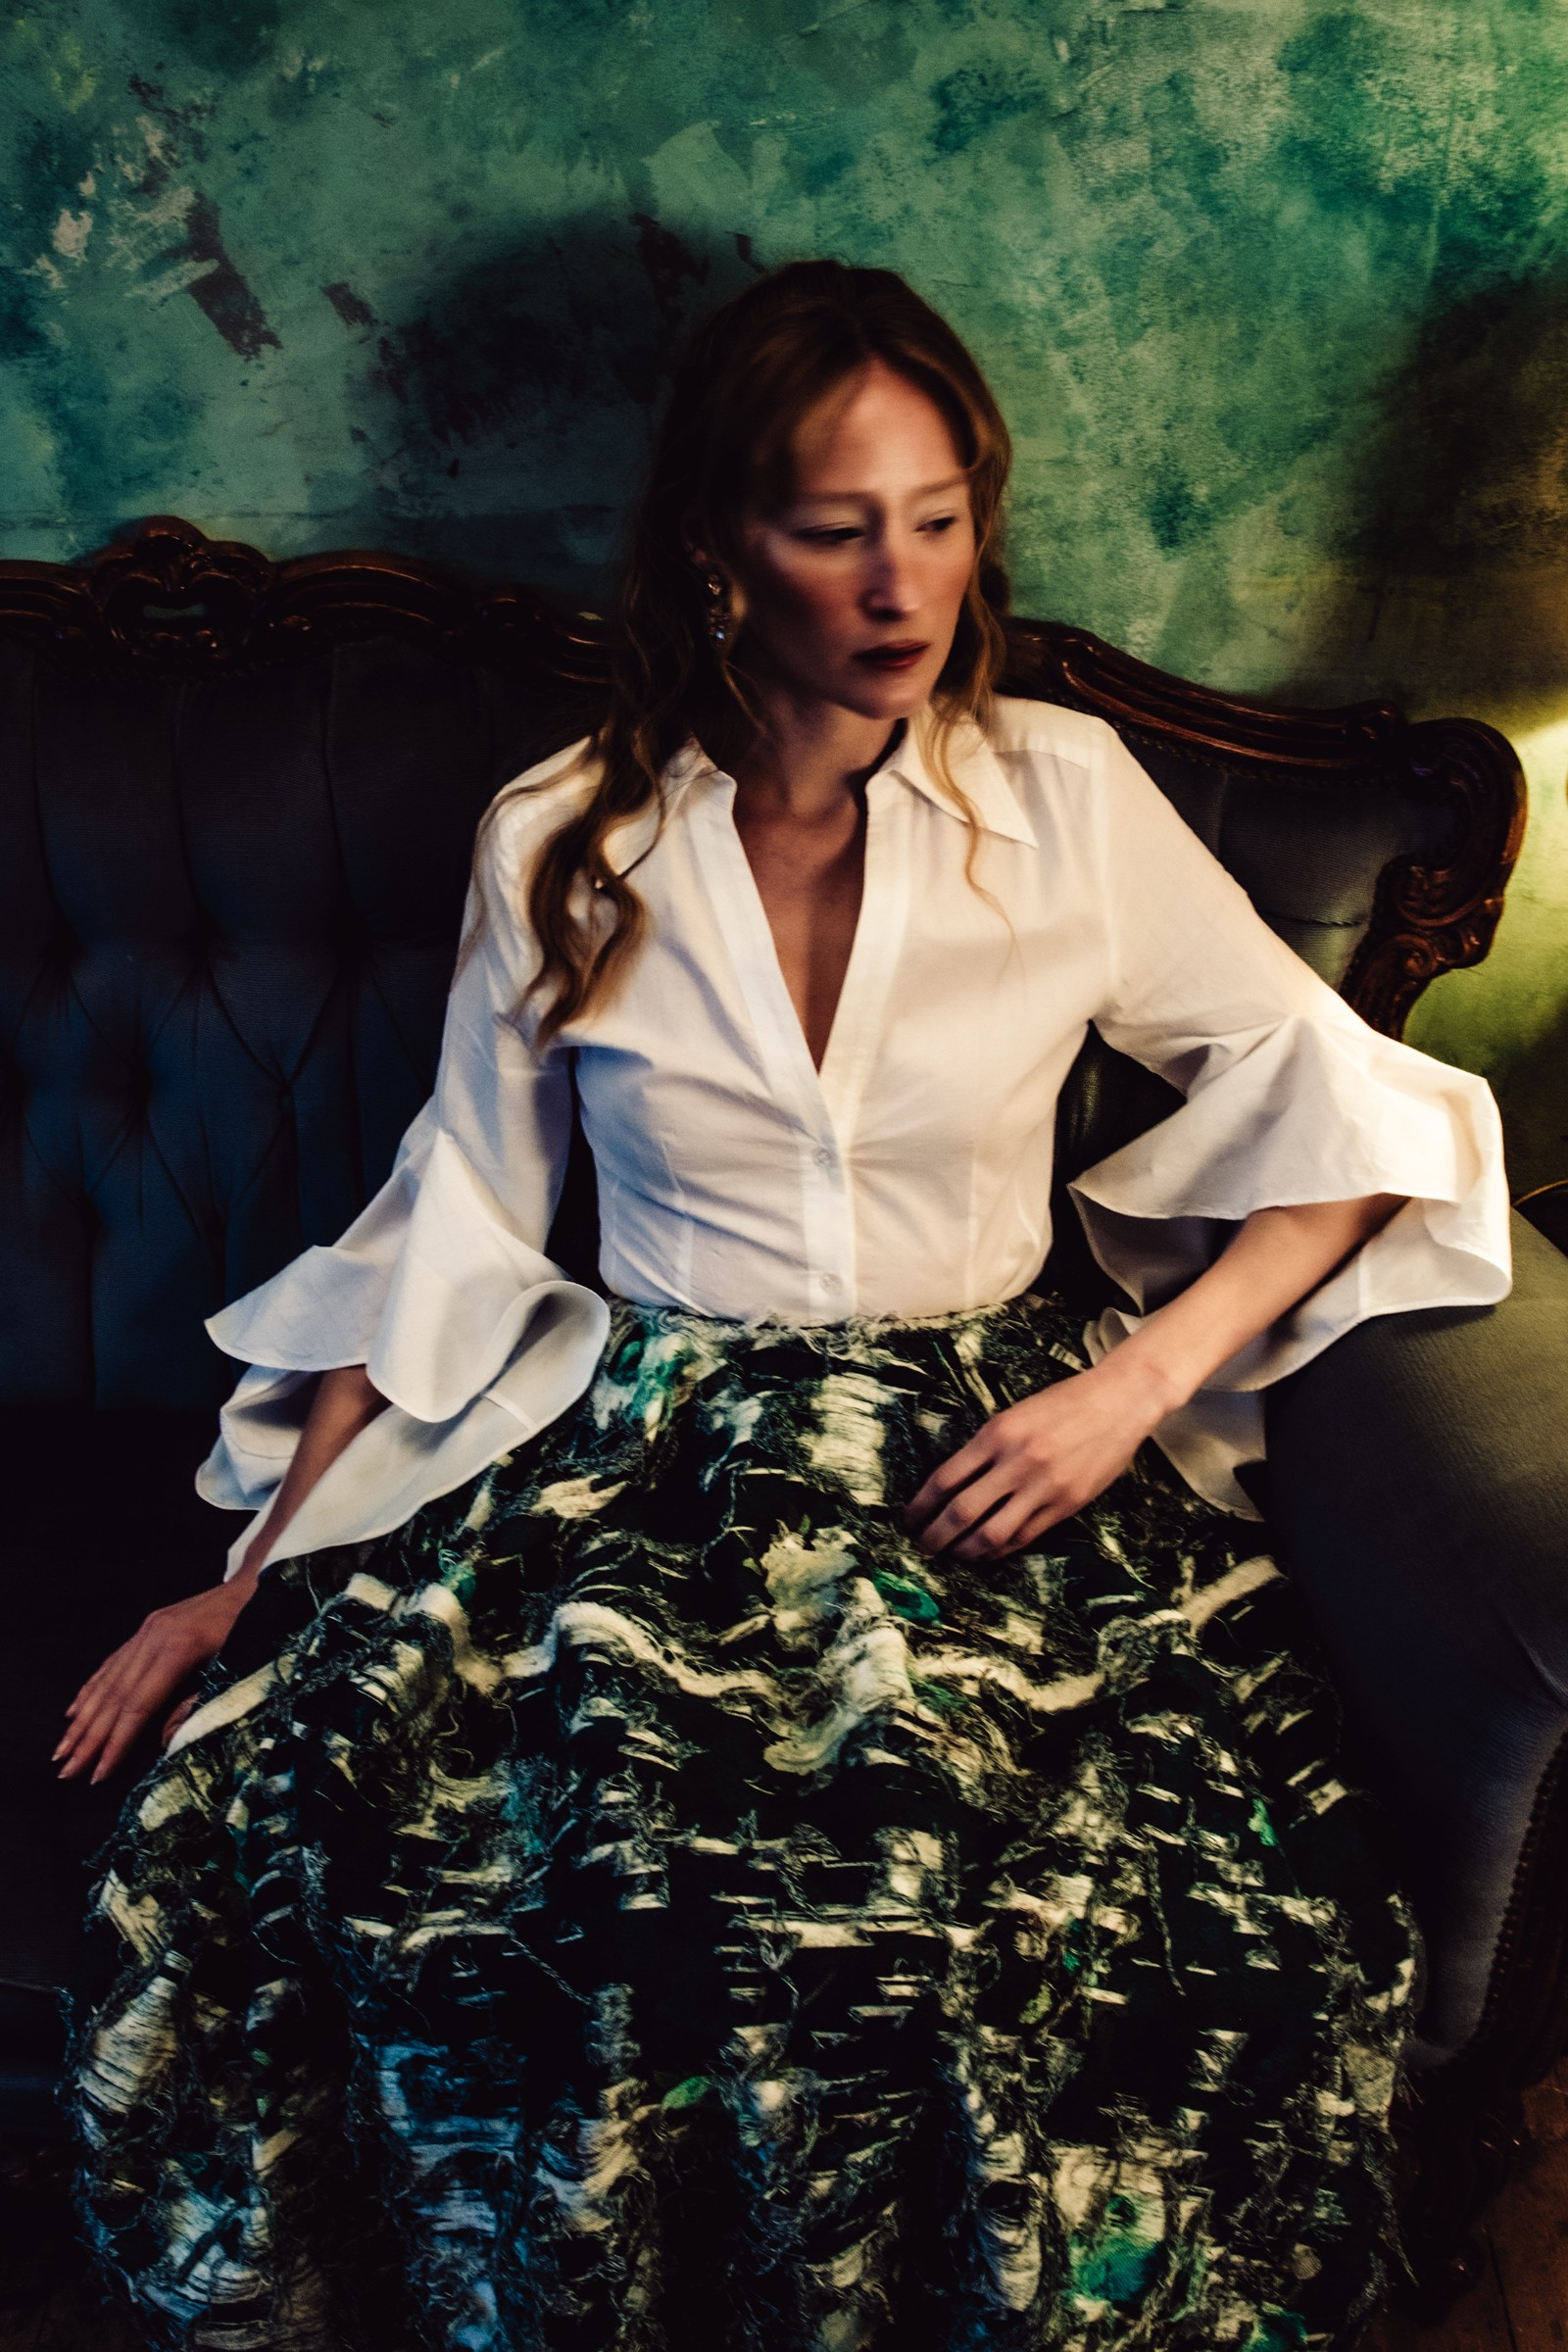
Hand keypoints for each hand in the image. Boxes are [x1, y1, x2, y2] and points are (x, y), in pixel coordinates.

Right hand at [54, 1581, 251, 1784]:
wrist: (266, 1580)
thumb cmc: (261, 1629)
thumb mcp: (239, 1669)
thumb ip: (199, 1705)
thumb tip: (159, 1741)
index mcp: (179, 1649)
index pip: (138, 1706)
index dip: (116, 1743)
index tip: (97, 1774)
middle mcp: (155, 1636)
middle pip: (116, 1696)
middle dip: (89, 1737)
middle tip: (66, 1771)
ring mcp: (150, 1628)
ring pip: (109, 1680)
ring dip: (83, 1718)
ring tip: (62, 1750)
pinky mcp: (151, 1625)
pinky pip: (114, 1662)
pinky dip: (92, 1689)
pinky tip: (75, 1710)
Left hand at [902, 1353, 1173, 1561]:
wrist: (1119, 1401)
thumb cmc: (1063, 1403)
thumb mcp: (1013, 1414)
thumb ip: (984, 1448)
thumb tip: (950, 1486)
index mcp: (997, 1433)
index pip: (945, 1480)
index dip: (921, 1506)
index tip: (909, 1519)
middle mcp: (1017, 1462)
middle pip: (961, 1512)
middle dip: (936, 1535)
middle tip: (923, 1546)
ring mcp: (1044, 1487)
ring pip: (992, 1534)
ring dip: (964, 1551)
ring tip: (951, 1555)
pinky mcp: (1067, 1505)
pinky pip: (1024, 1537)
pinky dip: (1000, 1549)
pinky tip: (987, 1552)